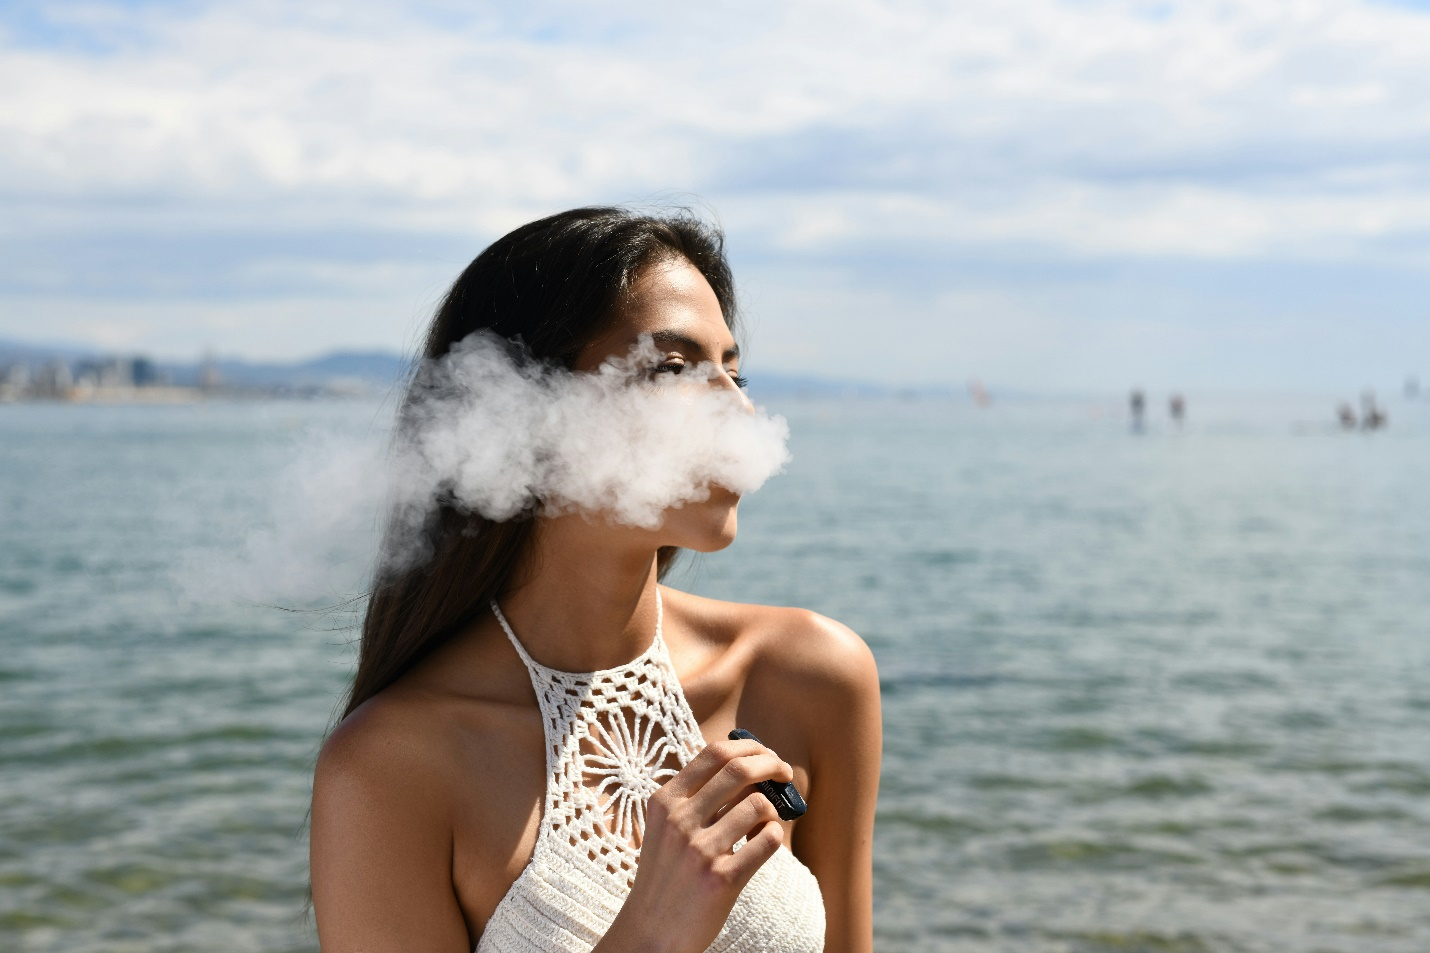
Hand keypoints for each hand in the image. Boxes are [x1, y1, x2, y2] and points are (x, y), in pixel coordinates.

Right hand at [595, 737, 791, 952]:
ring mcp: (700, 850)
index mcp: (665, 801)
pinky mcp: (721, 878)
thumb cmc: (665, 876)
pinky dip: (775, 835)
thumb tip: (749, 768)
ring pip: (759, 805)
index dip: (749, 747)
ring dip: (773, 810)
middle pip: (740, 769)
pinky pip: (768, 840)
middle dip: (772, 765)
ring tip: (767, 823)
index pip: (714, 753)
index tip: (767, 755)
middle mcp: (679, 820)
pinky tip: (765, 842)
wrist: (650, 933)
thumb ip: (697, 798)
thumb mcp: (666, 828)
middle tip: (784, 774)